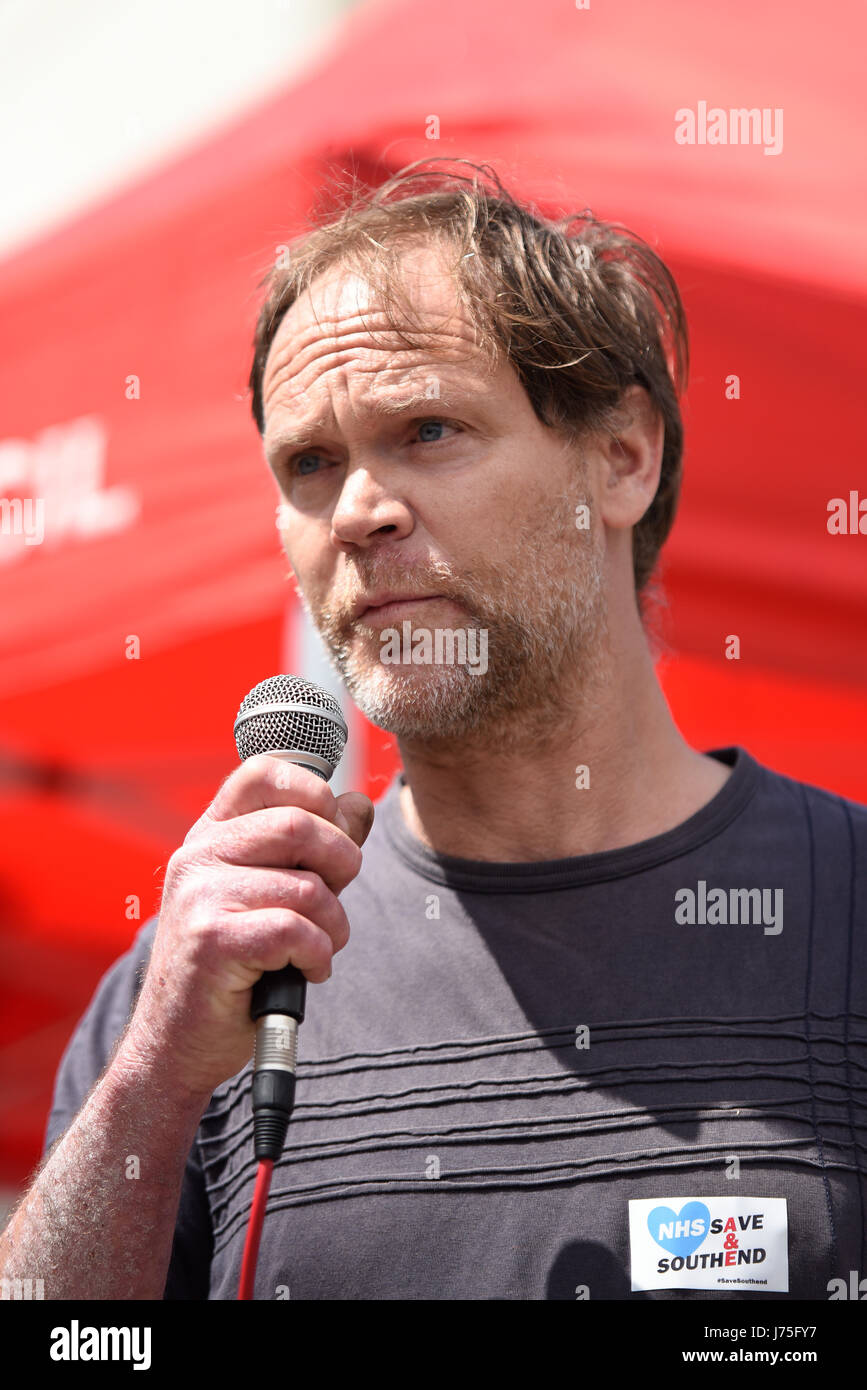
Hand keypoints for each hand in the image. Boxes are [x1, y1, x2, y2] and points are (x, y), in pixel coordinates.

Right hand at [119, 755, 373, 1098]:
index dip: (315, 793)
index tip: (330, 834)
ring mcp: (199, 895)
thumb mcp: (272, 894)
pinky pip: (296, 930)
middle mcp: (198, 855)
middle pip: (300, 823)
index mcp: (211, 834)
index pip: (265, 772)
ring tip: (317, 950)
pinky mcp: (211, 940)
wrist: (177, 1044)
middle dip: (342, 865)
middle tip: (334, 904)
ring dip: (334, 926)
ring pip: (308, 887)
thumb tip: (358, 804)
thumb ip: (315, 849)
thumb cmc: (232, 968)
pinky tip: (306, 971)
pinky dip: (318, 955)